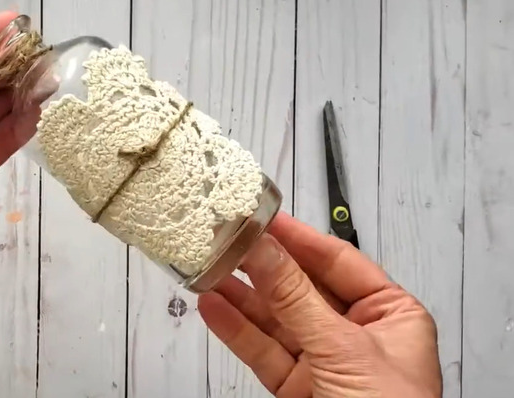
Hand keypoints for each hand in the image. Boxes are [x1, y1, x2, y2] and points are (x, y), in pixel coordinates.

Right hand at [198, 212, 441, 397]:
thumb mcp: (344, 350)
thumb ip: (296, 299)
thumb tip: (263, 250)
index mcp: (390, 315)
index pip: (336, 262)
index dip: (296, 238)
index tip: (261, 218)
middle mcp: (356, 334)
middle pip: (300, 288)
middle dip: (261, 267)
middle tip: (225, 241)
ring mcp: (323, 362)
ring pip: (274, 319)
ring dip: (240, 296)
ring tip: (208, 269)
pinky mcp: (296, 388)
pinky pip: (261, 351)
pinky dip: (235, 330)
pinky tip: (213, 307)